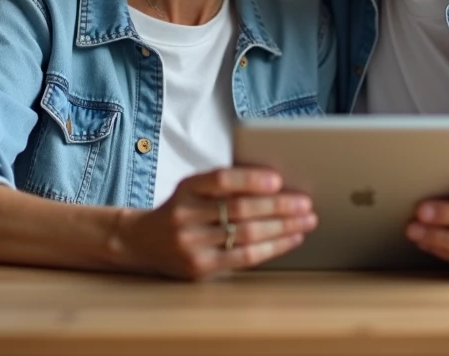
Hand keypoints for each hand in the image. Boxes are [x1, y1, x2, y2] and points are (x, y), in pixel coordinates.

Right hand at [110, 167, 316, 279]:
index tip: (278, 179)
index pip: (221, 180)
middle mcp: (186, 215)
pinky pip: (244, 257)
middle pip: (240, 210)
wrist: (141, 241)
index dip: (250, 179)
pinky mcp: (200, 268)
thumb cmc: (181, 209)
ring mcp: (191, 244)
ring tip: (307, 220)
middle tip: (306, 203)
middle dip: (279, 206)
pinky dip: (273, 246)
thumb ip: (225, 185)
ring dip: (283, 227)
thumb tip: (277, 183)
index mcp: (187, 188)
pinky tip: (291, 238)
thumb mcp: (193, 188)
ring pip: (246, 234)